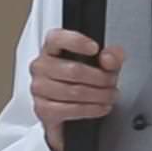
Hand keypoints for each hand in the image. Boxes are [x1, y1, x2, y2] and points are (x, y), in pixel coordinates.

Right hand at [29, 28, 125, 150]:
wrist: (70, 111)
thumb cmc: (82, 82)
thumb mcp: (102, 65)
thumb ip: (111, 57)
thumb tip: (108, 58)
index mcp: (51, 49)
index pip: (57, 39)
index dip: (76, 42)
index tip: (95, 48)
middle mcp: (41, 66)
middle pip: (74, 70)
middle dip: (100, 78)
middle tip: (112, 82)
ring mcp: (39, 88)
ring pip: (74, 91)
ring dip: (99, 96)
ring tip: (109, 96)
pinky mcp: (43, 109)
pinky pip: (70, 109)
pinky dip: (91, 110)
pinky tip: (100, 107)